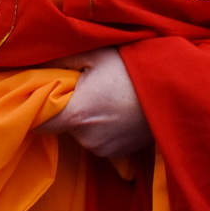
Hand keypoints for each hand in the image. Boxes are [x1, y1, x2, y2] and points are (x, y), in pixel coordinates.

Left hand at [35, 48, 152, 159]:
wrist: (173, 92)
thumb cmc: (133, 70)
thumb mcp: (97, 55)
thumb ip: (62, 60)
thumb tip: (38, 62)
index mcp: (78, 114)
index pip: (39, 123)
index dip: (36, 110)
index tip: (39, 98)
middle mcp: (88, 138)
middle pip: (63, 126)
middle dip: (69, 108)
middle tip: (84, 88)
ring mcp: (104, 149)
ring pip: (82, 133)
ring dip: (86, 119)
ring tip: (106, 97)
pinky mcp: (119, 155)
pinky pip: (99, 141)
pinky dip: (102, 128)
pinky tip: (117, 111)